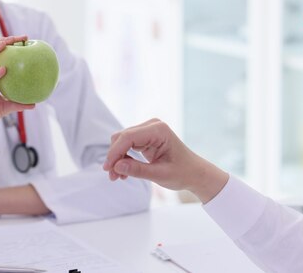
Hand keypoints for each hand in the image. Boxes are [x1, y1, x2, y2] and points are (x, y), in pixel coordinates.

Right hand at [103, 118, 228, 202]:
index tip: (108, 169)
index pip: (128, 137)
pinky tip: (123, 172)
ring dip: (117, 158)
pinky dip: (123, 158)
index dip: (114, 152)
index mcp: (158, 130)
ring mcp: (148, 130)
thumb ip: (138, 170)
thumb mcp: (160, 175)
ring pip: (122, 141)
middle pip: (122, 137)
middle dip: (114, 157)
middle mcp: (152, 126)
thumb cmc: (183, 173)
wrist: (194, 172)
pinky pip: (127, 145)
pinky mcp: (145, 137)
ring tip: (117, 177)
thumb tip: (116, 166)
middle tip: (112, 177)